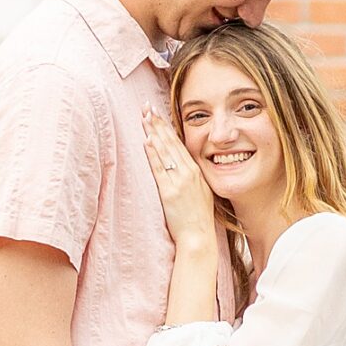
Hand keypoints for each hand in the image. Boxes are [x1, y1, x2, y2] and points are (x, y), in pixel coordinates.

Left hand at [143, 107, 217, 249]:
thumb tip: (181, 167)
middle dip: (158, 123)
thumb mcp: (202, 192)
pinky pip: (159, 168)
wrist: (199, 238)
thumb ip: (192, 178)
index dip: (167, 127)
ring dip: (153, 132)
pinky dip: (153, 153)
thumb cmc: (199, 219)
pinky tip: (146, 141)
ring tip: (143, 117)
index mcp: (197, 171)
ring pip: (164, 151)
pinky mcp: (169, 191)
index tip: (158, 113)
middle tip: (147, 107)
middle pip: (171, 142)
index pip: (179, 143)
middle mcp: (189, 173)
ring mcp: (179, 181)